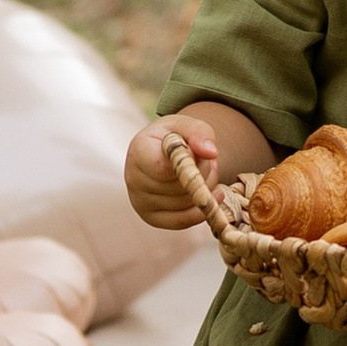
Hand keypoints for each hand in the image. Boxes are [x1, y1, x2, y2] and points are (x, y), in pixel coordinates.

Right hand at [125, 111, 218, 229]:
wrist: (160, 151)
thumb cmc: (172, 137)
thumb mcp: (186, 124)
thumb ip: (200, 133)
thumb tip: (211, 153)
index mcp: (138, 150)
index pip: (161, 167)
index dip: (186, 163)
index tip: (196, 154)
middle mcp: (133, 179)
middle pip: (179, 186)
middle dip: (202, 173)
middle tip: (205, 160)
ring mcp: (140, 202)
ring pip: (185, 203)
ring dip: (205, 189)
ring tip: (202, 171)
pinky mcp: (152, 218)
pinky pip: (183, 221)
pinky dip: (201, 209)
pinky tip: (213, 194)